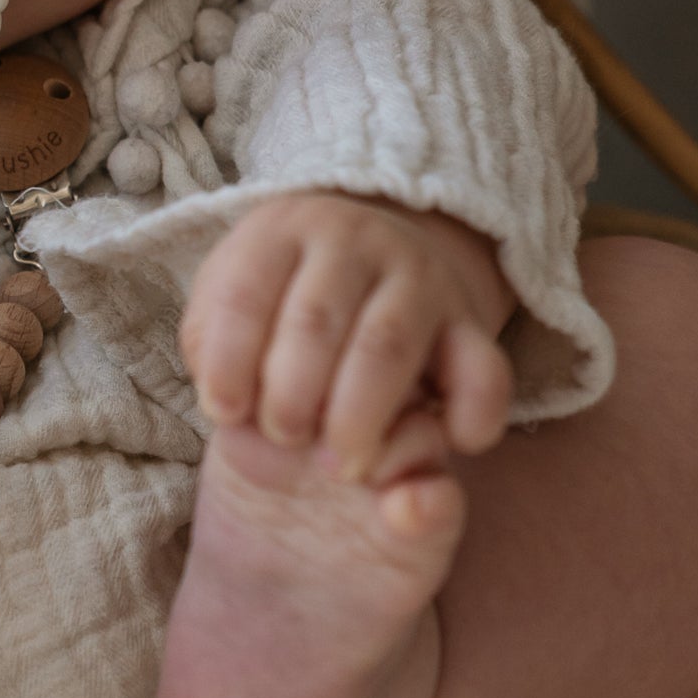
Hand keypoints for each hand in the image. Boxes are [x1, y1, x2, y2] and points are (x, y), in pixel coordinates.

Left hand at [179, 191, 515, 478]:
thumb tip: (227, 399)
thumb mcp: (230, 293)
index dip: (228, 363)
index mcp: (281, 230)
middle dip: (291, 394)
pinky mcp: (469, 320)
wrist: (373, 251)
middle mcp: (352, 242)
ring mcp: (417, 276)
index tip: (222, 414)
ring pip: (388, 345)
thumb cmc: (280, 293)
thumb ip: (214, 340)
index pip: (244, 294)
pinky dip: (471, 415)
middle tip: (283, 439)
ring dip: (358, 415)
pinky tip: (447, 445)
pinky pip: (484, 368)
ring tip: (338, 466)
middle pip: (315, 320)